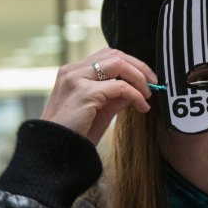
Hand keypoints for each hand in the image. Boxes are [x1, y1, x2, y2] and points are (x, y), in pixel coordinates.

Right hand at [41, 49, 156, 144]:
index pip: (107, 56)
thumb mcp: (99, 111)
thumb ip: (115, 97)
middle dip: (139, 67)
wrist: (54, 152)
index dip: (130, 65)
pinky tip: (141, 106)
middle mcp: (73, 71)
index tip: (146, 80)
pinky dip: (135, 95)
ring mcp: (77, 79)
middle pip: (114, 54)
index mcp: (73, 72)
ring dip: (138, 77)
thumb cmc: (74, 134)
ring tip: (147, 95)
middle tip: (153, 84)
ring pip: (118, 63)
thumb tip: (136, 89)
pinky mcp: (84, 93)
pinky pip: (120, 87)